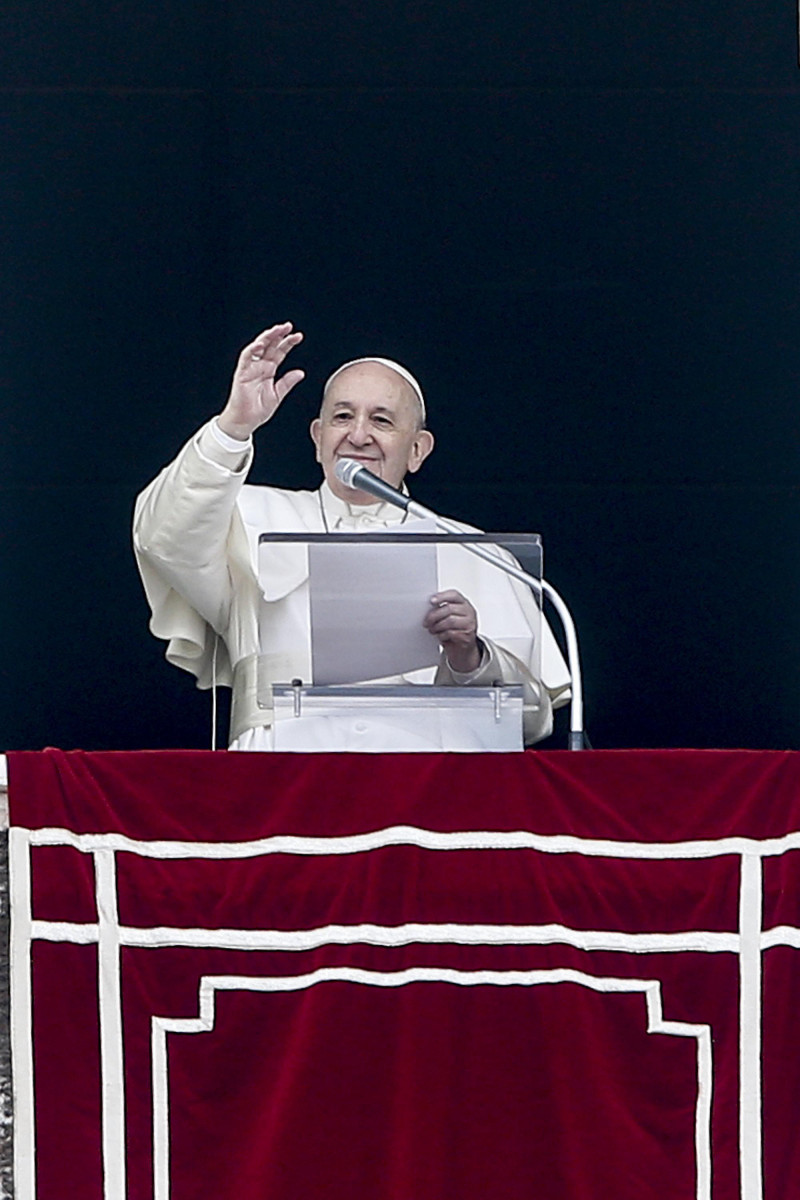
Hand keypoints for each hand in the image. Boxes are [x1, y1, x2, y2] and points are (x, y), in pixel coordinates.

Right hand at [217, 322, 304, 440]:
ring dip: (267, 337)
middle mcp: (259, 366)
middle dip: (278, 335)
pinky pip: (246, 358)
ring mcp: (250, 368)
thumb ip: (288, 382)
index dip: (288, 343)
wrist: (245, 421)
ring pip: (258, 347)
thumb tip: (300, 373)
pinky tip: (260, 344)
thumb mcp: (278, 395)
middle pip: (270, 346)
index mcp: (269, 370)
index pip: (280, 352)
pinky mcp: (241, 373)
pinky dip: (252, 350)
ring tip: (277, 330)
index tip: (298, 336)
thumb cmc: (258, 410)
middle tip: (288, 326)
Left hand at [423, 589, 481, 673]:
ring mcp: (470, 624)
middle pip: (449, 608)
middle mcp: (469, 612)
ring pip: (450, 621)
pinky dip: (442, 635)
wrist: (464, 648)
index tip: (431, 601)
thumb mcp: (450, 616)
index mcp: (464, 603)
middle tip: (426, 622)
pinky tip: (439, 636)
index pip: (454, 595)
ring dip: (437, 626)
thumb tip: (428, 608)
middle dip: (434, 615)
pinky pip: (451, 633)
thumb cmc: (455, 629)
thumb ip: (443, 609)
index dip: (442, 596)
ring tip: (432, 630)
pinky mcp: (468, 635)